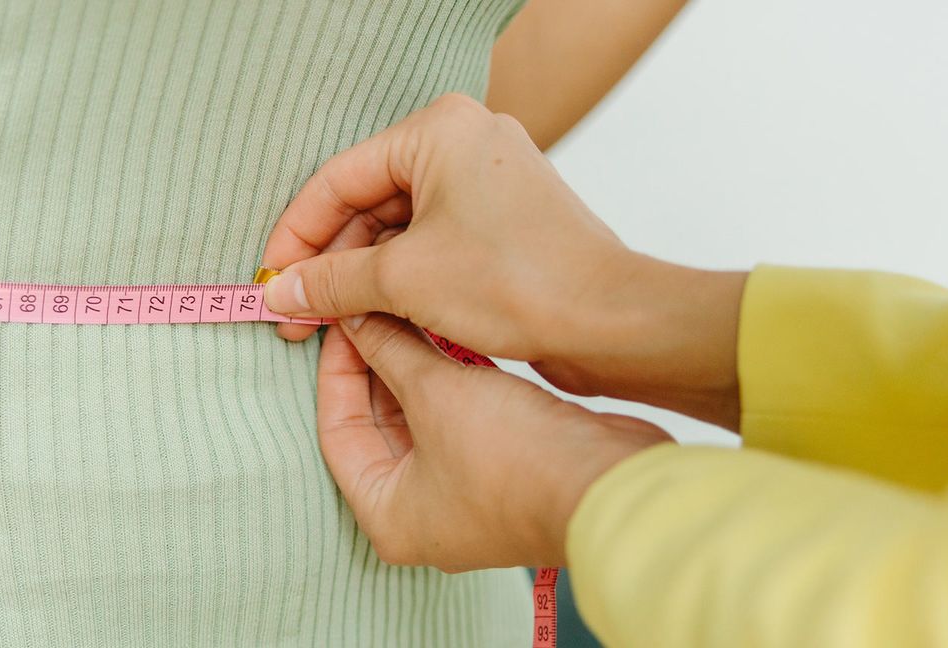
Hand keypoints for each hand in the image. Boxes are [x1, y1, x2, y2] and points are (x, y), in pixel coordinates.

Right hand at [260, 93, 746, 428]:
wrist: (611, 321)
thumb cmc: (523, 282)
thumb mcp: (404, 280)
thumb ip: (332, 281)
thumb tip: (283, 293)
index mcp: (438, 131)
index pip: (338, 180)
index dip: (295, 236)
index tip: (271, 282)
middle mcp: (465, 142)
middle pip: (366, 201)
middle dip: (330, 261)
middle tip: (297, 314)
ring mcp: (487, 181)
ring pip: (397, 226)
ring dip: (362, 275)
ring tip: (330, 323)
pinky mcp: (502, 220)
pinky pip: (431, 241)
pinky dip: (400, 278)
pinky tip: (374, 318)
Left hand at [316, 314, 670, 569]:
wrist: (611, 482)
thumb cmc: (515, 458)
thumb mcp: (436, 392)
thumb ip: (390, 350)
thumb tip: (356, 316)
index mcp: (386, 516)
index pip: (337, 432)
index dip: (336, 371)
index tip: (341, 322)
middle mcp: (421, 515)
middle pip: (378, 426)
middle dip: (377, 365)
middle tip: (371, 310)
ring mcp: (466, 497)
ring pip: (422, 420)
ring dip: (416, 368)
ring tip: (406, 312)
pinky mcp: (505, 472)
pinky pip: (461, 419)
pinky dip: (452, 380)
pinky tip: (448, 335)